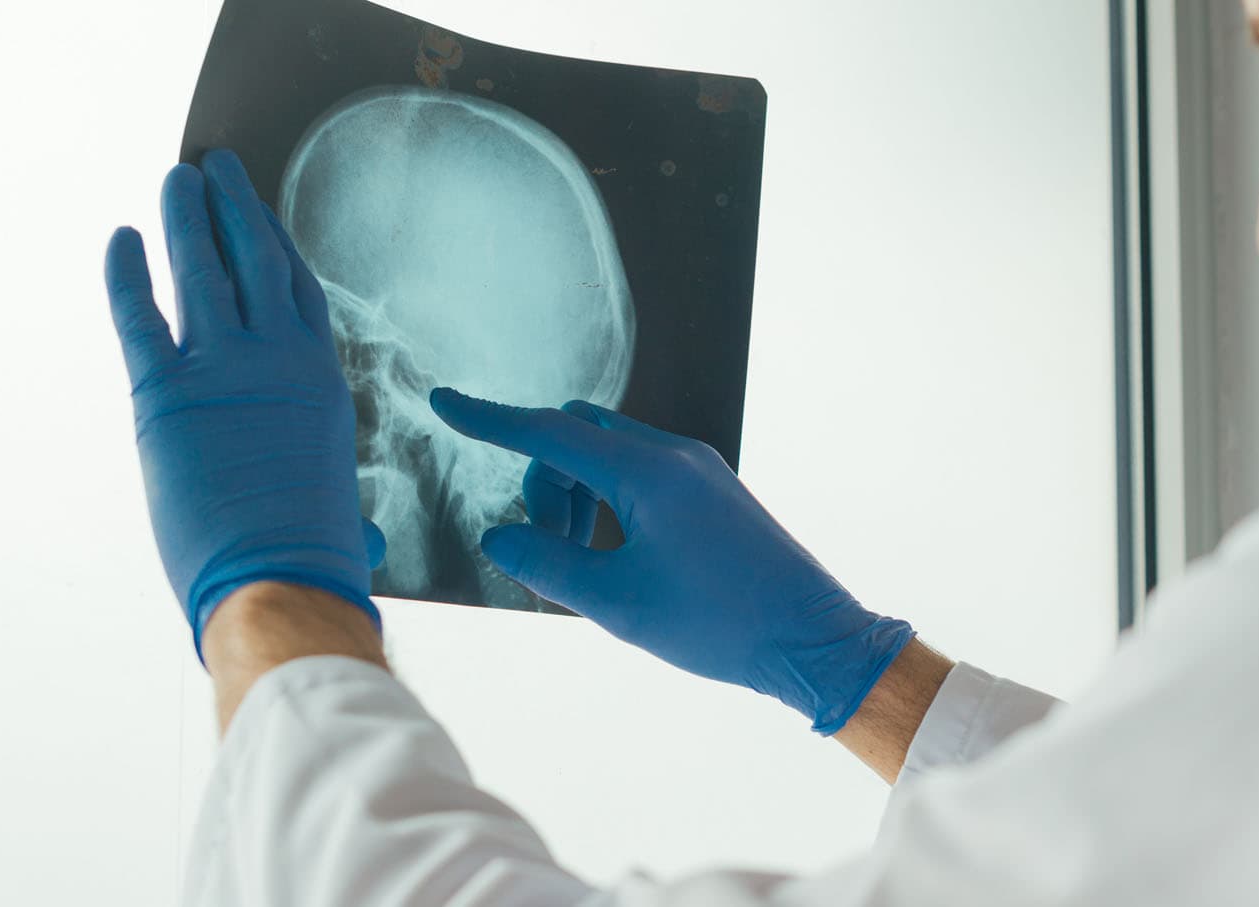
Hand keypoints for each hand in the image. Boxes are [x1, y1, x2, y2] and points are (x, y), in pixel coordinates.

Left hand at [103, 150, 380, 657]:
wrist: (282, 577)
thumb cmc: (318, 558)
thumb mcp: (347, 517)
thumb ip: (351, 510)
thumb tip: (370, 542)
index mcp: (322, 381)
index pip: (298, 290)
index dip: (277, 244)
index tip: (260, 214)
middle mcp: (278, 359)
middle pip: (254, 260)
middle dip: (234, 208)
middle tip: (218, 170)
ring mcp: (223, 368)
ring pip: (201, 270)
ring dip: (187, 218)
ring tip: (178, 179)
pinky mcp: (166, 393)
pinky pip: (139, 315)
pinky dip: (127, 273)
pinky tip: (123, 238)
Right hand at [430, 388, 914, 733]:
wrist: (811, 639)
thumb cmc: (720, 624)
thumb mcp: (615, 602)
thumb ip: (545, 563)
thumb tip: (500, 536)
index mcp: (647, 472)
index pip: (549, 432)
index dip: (491, 420)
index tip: (447, 402)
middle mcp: (677, 456)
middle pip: (578, 436)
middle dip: (543, 479)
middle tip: (546, 547)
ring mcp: (702, 470)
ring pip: (611, 454)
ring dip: (577, 493)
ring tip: (584, 563)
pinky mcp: (717, 491)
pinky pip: (644, 473)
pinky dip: (612, 500)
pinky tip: (618, 556)